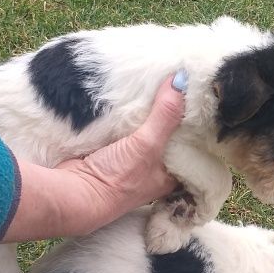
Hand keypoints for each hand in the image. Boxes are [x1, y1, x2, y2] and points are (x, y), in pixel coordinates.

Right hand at [2, 75, 187, 242]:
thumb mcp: (147, 144)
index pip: (192, 147)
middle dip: (172, 115)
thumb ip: (165, 115)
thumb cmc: (116, 179)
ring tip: (162, 83)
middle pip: (169, 137)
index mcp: (171, 175)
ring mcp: (132, 162)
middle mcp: (155, 170)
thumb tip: (182, 80)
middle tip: (181, 85)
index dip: (196, 126)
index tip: (201, 100)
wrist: (73, 192)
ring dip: (150, 113)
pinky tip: (134, 96)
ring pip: (146, 132)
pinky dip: (129, 116)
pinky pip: (126, 130)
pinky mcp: (112, 152)